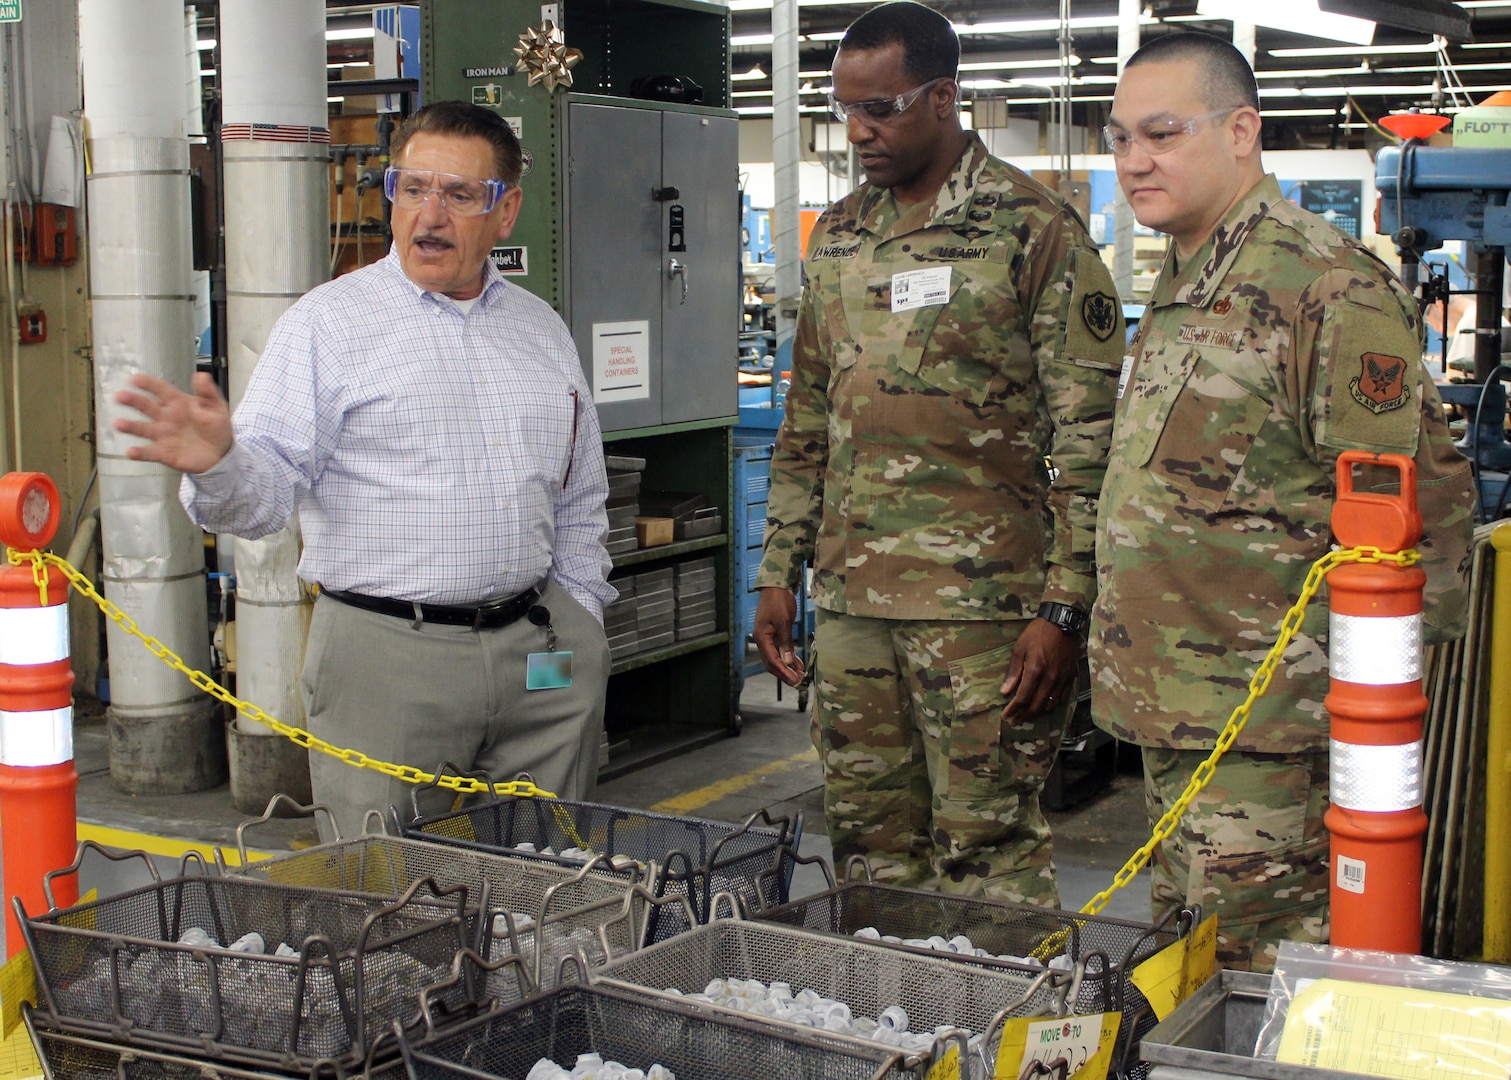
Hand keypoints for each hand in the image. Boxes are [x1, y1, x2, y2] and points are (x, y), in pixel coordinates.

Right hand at [113, 372, 233, 473]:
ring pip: (143, 429)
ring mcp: (163, 435)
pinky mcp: (163, 452)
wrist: (221, 453)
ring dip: (130, 426)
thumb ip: (208, 392)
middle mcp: (166, 418)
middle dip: (133, 401)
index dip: (148, 384)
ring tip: (118, 424)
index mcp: (178, 403)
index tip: (134, 379)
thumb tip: (201, 375)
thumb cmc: (217, 427)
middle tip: (119, 396)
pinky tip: (130, 451)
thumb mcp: (216, 407)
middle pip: (146, 407)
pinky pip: (149, 452)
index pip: (161, 390)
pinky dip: (139, 452)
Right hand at [753, 586, 804, 686]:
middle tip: (798, 682)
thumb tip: (786, 662)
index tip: (794, 681)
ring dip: (788, 667)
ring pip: (777, 658)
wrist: (776, 587)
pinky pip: (781, 650)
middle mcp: (763, 640)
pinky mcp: (775, 634)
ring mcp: (768, 638)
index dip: (783, 673)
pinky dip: (789, 658)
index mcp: (762, 638)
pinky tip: (798, 664)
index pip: (772, 661)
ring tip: (800, 675)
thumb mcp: (784, 621)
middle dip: (785, 674)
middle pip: (772, 663)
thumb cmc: (778, 601)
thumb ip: (785, 642)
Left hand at [999, 618, 1078, 721]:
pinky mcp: (1071, 677)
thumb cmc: (1037, 634)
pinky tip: (1045, 708)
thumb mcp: (1019, 649)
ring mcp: (1062, 679)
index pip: (1022, 697)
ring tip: (1027, 717)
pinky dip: (1052, 706)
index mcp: (1035, 670)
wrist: (1062, 623)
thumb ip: (1013, 672)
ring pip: (1050, 705)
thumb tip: (1005, 691)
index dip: (1013, 710)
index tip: (1006, 716)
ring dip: (1037, 714)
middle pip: (1036, 705)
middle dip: (1023, 716)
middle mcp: (1050, 678)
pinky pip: (1062, 698)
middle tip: (1014, 722)